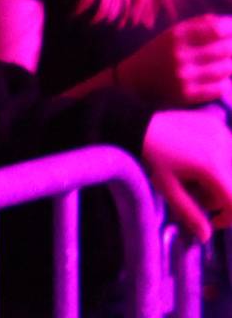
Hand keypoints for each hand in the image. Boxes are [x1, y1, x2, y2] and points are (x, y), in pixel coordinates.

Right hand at [113, 15, 231, 106]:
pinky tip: (217, 80)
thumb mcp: (172, 34)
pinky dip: (223, 83)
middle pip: (225, 49)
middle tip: (230, 50)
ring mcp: (182, 76)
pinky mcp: (186, 95)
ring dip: (228, 66)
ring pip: (225, 69)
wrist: (132, 81)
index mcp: (175, 36)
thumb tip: (227, 22)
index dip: (230, 30)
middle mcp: (179, 55)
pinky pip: (220, 88)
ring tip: (223, 65)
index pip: (216, 29)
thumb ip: (199, 24)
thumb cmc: (159, 53)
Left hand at [143, 107, 231, 241]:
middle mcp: (223, 147)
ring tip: (193, 176)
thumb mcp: (168, 189)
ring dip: (219, 180)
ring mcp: (223, 134)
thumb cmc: (151, 159)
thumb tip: (206, 237)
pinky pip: (227, 152)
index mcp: (211, 167)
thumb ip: (190, 214)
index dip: (229, 216)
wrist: (139, 124)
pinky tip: (196, 159)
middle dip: (218, 197)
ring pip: (231, 171)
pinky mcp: (219, 125)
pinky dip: (218, 163)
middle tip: (195, 194)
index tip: (214, 221)